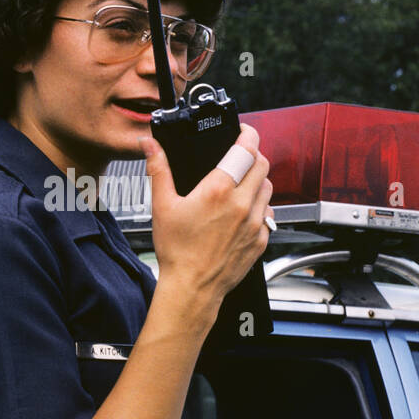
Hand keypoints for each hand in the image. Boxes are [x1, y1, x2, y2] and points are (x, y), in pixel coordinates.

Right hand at [140, 126, 272, 317]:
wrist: (192, 288)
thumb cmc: (177, 251)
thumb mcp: (162, 206)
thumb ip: (159, 169)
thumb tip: (150, 145)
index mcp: (218, 190)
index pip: (246, 149)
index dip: (248, 134)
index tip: (243, 131)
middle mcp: (241, 204)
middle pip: (262, 164)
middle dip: (252, 155)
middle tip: (239, 156)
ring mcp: (255, 222)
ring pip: (268, 187)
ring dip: (257, 180)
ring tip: (239, 185)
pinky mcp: (261, 239)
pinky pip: (268, 213)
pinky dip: (259, 206)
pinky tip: (242, 212)